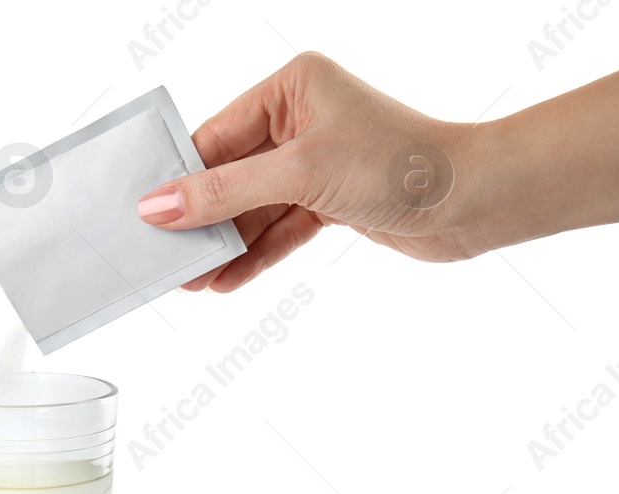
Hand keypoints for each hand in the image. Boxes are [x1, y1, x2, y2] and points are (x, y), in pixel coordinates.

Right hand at [137, 53, 618, 291]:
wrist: (478, 200)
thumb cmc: (400, 164)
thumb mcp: (298, 174)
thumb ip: (222, 194)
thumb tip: (156, 207)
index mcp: (291, 87)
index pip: (214, 136)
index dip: (178, 179)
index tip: (140, 214)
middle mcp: (301, 119)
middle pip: (228, 175)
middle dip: (199, 220)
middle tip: (160, 255)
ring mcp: (315, 161)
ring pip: (251, 208)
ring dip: (223, 245)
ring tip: (187, 280)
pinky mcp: (330, 199)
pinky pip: (278, 229)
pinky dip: (254, 255)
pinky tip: (223, 281)